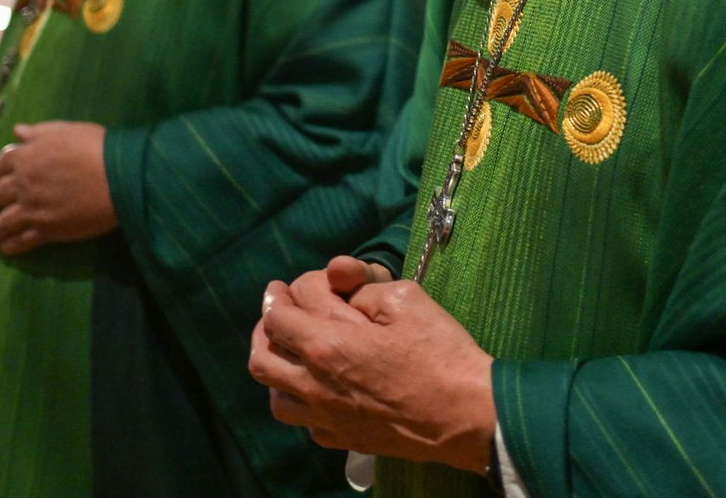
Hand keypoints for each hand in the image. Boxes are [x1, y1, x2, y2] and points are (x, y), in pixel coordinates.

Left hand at [0, 121, 114, 254]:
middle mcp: (23, 183)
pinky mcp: (46, 229)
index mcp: (27, 156)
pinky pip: (21, 240)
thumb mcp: (67, 130)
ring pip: (3, 222)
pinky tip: (7, 248)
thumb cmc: (97, 148)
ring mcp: (32, 208)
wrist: (118, 177)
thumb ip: (39, 131)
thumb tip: (16, 130)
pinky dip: (10, 246)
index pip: (1, 164)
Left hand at [249, 262, 494, 471]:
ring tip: (292, 348)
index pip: (280, 313)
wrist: (464, 416)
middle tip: (280, 309)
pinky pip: (300, 418)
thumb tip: (343, 286)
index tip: (288, 287)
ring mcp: (324, 417)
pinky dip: (297, 396)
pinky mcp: (339, 438)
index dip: (282, 294)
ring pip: (273, 392)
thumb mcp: (406, 298)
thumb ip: (364, 286)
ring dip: (276, 364)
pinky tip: (317, 384)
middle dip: (266, 326)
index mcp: (327, 344)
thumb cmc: (439, 353)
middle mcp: (314, 384)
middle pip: (261, 355)